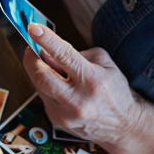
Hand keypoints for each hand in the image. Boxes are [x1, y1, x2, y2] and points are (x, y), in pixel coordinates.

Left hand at [23, 24, 153, 153]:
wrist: (123, 126)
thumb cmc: (113, 90)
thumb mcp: (104, 63)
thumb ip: (75, 53)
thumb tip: (47, 50)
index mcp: (93, 80)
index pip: (64, 55)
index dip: (46, 39)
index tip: (33, 28)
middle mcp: (78, 101)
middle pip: (40, 75)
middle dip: (31, 58)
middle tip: (31, 48)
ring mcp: (66, 115)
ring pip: (38, 86)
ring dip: (38, 72)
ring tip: (49, 66)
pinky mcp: (58, 122)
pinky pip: (43, 97)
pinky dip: (46, 87)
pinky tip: (58, 85)